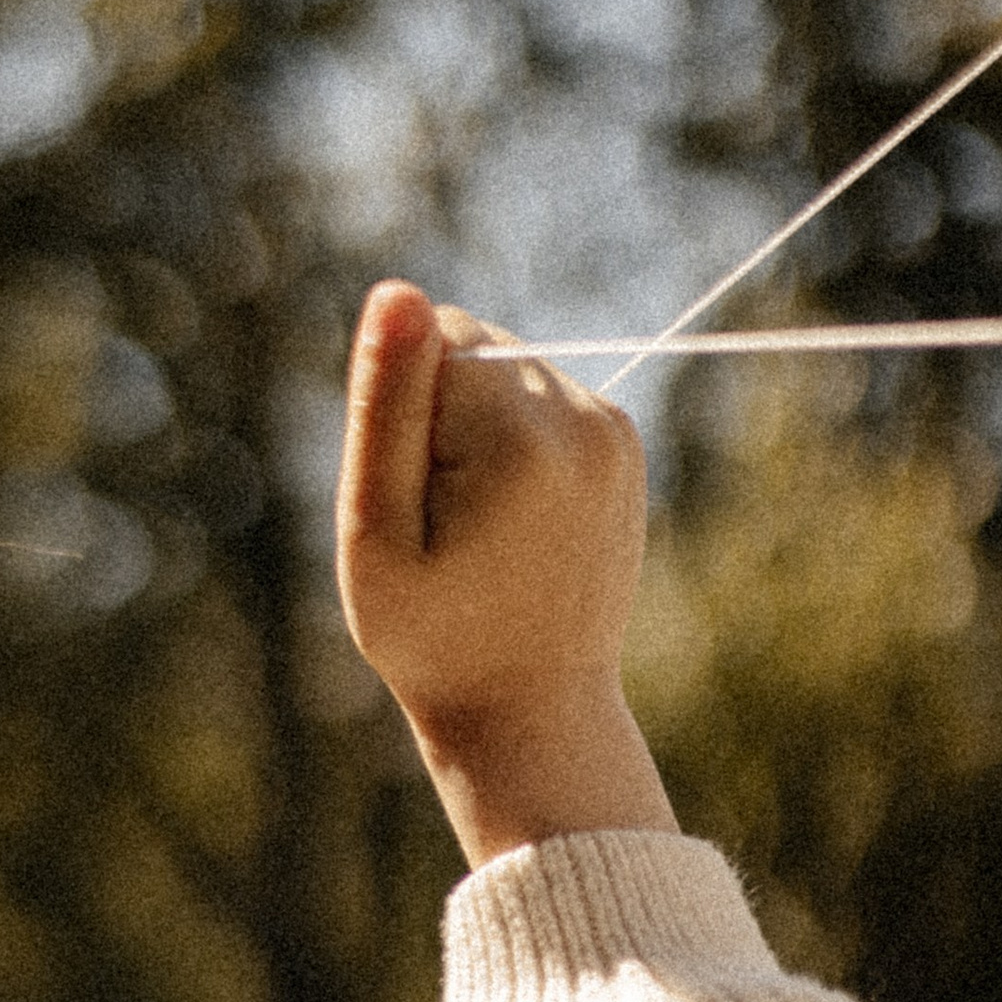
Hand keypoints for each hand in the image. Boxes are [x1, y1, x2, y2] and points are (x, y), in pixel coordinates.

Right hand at [336, 279, 676, 867]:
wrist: (533, 711)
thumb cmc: (434, 636)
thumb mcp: (376, 534)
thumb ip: (383, 408)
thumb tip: (397, 291)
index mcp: (518, 435)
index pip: (429, 336)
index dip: (395, 412)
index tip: (414, 501)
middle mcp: (583, 416)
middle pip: (474, 346)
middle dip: (438, 416)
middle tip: (444, 524)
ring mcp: (614, 430)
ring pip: (508, 372)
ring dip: (476, 432)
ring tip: (480, 529)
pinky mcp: (624, 443)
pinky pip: (543, 401)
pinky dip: (514, 445)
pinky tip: (512, 522)